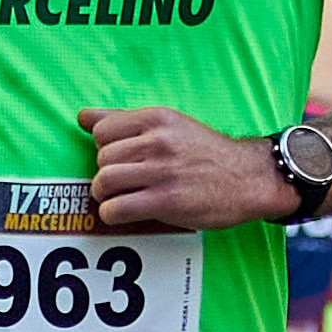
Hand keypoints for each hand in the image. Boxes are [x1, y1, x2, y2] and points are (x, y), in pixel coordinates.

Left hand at [86, 107, 288, 231]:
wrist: (249, 178)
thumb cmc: (206, 153)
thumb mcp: (170, 126)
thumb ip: (125, 120)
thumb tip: (82, 116)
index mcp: (157, 119)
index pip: (102, 130)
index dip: (105, 148)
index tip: (121, 159)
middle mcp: (158, 141)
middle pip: (101, 159)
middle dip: (106, 174)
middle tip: (125, 182)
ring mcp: (162, 171)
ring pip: (104, 182)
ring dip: (106, 196)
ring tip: (122, 197)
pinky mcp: (166, 201)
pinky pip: (116, 209)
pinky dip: (113, 215)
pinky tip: (127, 213)